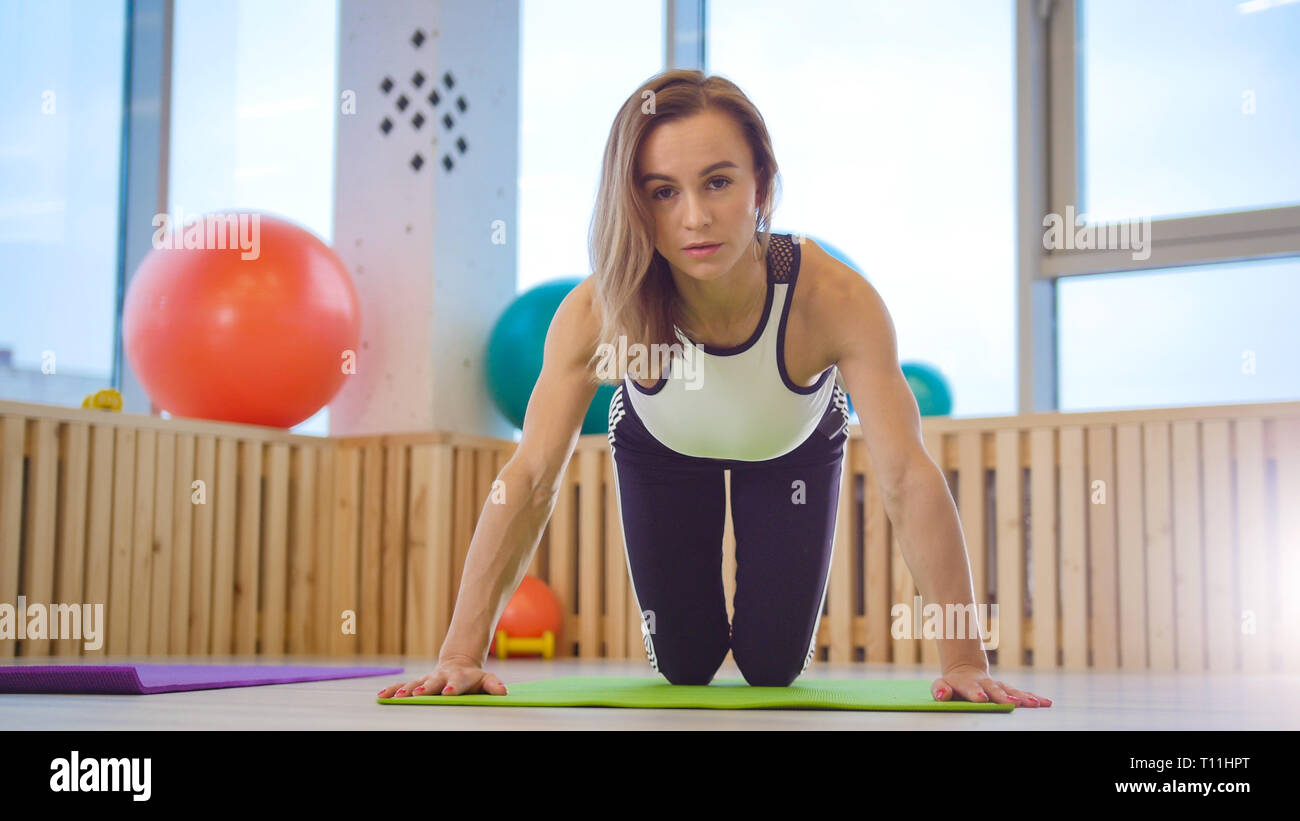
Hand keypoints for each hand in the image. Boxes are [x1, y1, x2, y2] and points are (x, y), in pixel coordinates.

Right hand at [378, 655, 508, 697]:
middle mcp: (441, 677)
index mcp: (459, 678)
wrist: (459, 663)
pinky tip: (382, 695)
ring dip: (406, 689)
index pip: (457, 683)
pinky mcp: (418, 682)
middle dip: (426, 687)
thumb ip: (493, 684)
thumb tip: (503, 691)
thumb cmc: (473, 678)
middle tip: (417, 693)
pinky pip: (403, 686)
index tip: (448, 692)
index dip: (453, 687)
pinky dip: (393, 690)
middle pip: (434, 682)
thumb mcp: (486, 679)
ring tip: (397, 696)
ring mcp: (428, 679)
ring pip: (415, 683)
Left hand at [931, 663, 1051, 707]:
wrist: (965, 671)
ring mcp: (998, 686)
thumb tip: (943, 694)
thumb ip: (940, 689)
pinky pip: (1022, 694)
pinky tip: (1046, 703)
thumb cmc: (952, 684)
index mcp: (968, 684)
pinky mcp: (1008, 690)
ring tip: (1035, 704)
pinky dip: (1033, 698)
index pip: (971, 689)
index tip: (981, 699)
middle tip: (1013, 702)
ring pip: (1012, 691)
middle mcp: (986, 684)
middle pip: (996, 691)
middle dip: (1004, 697)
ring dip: (1023, 698)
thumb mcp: (941, 684)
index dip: (976, 693)